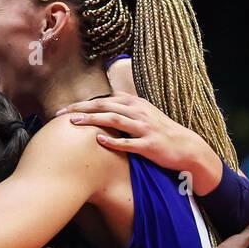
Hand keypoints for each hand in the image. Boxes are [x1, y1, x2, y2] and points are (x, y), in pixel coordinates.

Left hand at [56, 92, 222, 193]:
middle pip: (105, 106)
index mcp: (135, 104)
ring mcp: (144, 128)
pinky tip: (98, 141)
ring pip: (114, 120)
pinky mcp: (149, 145)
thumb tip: (103, 107)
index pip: (105, 100)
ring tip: (74, 122)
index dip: (84, 103)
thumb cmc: (161, 132)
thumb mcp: (144, 115)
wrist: (186, 147)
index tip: (65, 107)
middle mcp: (139, 112)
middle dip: (82, 108)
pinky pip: (128, 143)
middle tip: (62, 112)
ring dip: (93, 120)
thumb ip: (125, 109)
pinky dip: (112, 141)